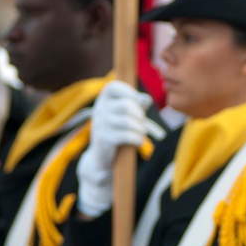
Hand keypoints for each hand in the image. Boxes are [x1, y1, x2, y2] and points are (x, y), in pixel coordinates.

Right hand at [76, 81, 151, 216]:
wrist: (102, 159)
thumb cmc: (117, 133)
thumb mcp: (125, 116)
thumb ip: (136, 105)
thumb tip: (146, 99)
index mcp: (102, 101)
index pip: (113, 87)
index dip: (129, 92)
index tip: (139, 104)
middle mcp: (99, 110)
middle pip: (126, 105)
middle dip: (140, 116)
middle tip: (142, 125)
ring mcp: (100, 125)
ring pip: (128, 121)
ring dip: (140, 129)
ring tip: (142, 134)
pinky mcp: (104, 140)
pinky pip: (126, 136)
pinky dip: (137, 139)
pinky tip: (139, 143)